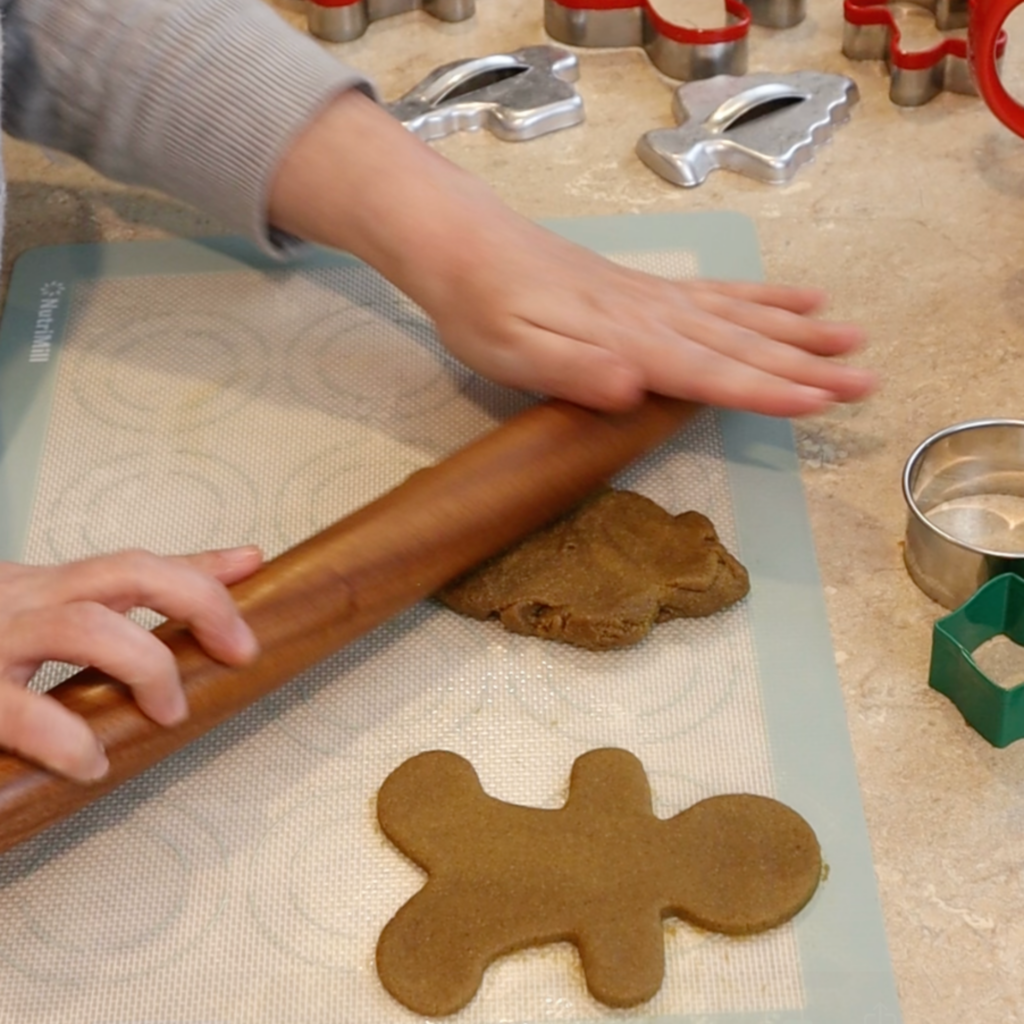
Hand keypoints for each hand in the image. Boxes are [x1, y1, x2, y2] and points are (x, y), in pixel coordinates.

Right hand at [0, 546, 261, 780]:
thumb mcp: (39, 624)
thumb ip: (119, 612)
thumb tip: (221, 583)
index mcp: (41, 590)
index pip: (135, 564)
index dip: (201, 570)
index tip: (253, 568)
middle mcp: (20, 602)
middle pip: (127, 572)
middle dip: (199, 603)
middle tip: (239, 650)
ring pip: (86, 627)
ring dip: (146, 666)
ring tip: (170, 712)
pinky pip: (23, 711)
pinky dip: (67, 738)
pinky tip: (91, 761)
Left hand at [270, 91, 875, 416]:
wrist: (461, 244)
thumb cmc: (480, 309)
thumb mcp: (513, 353)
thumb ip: (576, 370)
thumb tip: (637, 387)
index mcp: (626, 341)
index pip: (708, 371)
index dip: (766, 390)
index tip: (822, 402)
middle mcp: (652, 317)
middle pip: (741, 344)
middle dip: (805, 366)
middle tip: (868, 381)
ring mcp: (652, 299)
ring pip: (738, 318)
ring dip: (796, 332)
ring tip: (851, 340)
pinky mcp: (642, 290)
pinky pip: (714, 294)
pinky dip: (759, 298)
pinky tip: (793, 299)